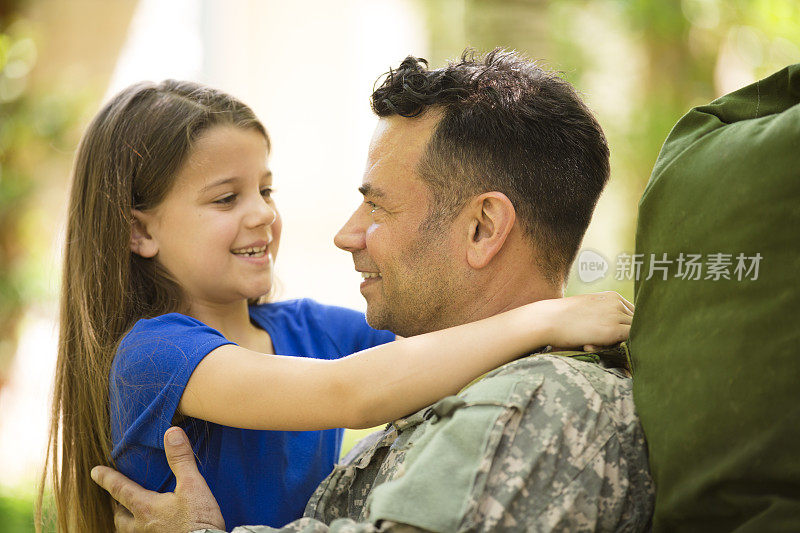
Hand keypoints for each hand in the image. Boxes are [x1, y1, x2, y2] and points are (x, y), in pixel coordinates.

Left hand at [90, 427, 224, 532]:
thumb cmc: (198, 520)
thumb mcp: (193, 485)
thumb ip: (181, 459)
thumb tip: (171, 433)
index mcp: (146, 508)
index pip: (120, 489)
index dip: (106, 478)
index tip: (95, 471)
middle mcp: (142, 526)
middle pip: (120, 517)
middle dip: (116, 507)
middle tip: (116, 499)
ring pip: (129, 531)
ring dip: (127, 522)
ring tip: (132, 516)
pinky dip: (143, 531)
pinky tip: (155, 529)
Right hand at [534, 291, 633, 350]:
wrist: (548, 319)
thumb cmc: (562, 317)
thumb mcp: (587, 308)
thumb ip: (603, 314)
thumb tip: (614, 330)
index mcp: (612, 296)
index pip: (632, 314)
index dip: (623, 326)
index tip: (606, 333)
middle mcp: (617, 303)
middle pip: (634, 323)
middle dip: (623, 334)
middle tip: (598, 340)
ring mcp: (616, 315)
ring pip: (633, 332)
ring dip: (619, 341)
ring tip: (593, 342)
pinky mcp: (613, 330)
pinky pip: (630, 340)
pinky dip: (618, 346)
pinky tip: (593, 344)